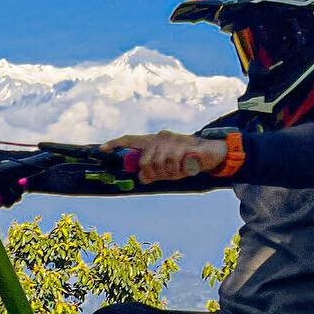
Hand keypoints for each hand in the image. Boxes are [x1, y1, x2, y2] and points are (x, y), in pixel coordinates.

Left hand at [104, 131, 226, 183]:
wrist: (211, 153)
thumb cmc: (185, 160)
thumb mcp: (166, 167)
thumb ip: (152, 171)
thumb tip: (141, 177)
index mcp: (153, 141)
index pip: (130, 139)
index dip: (115, 144)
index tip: (102, 149)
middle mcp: (161, 137)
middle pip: (145, 161)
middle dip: (153, 173)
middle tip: (165, 175)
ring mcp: (173, 140)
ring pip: (160, 164)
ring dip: (169, 173)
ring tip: (179, 170)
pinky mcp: (186, 145)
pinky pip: (175, 164)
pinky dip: (181, 170)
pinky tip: (186, 167)